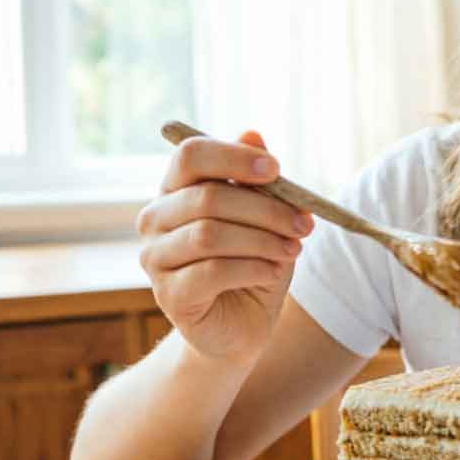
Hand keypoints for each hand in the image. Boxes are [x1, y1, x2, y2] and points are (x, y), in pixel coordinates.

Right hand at [136, 130, 313, 364]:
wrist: (243, 326)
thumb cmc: (253, 264)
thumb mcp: (265, 220)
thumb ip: (258, 182)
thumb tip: (254, 133)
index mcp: (176, 190)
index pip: (190, 155)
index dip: (233, 157)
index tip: (276, 170)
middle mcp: (155, 219)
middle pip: (207, 198)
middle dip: (266, 210)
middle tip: (304, 224)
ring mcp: (155, 258)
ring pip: (210, 235)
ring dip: (262, 240)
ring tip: (292, 250)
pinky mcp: (168, 295)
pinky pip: (212, 271)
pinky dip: (253, 268)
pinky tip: (274, 272)